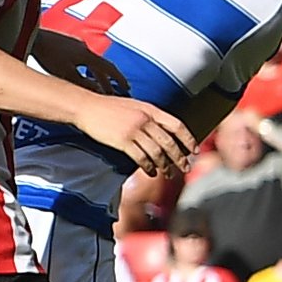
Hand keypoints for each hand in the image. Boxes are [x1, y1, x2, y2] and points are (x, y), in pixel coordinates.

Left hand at [33, 30, 129, 95]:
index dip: (119, 80)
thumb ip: (85, 84)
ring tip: (98, 82)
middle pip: (103, 65)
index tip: (127, 88)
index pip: (110, 69)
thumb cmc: (47, 53)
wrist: (32, 36)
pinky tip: (80, 71)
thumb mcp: (68, 74)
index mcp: (88, 55)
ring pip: (92, 61)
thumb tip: (98, 93)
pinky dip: (86, 67)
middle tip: (117, 87)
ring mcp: (75, 45)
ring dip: (97, 73)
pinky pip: (82, 57)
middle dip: (111, 77)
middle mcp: (85, 48)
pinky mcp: (66, 44)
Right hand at [74, 93, 195, 177]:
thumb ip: (150, 117)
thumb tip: (164, 132)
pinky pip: (141, 158)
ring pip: (157, 153)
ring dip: (165, 166)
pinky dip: (148, 167)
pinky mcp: (123, 141)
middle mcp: (145, 119)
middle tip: (185, 169)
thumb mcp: (135, 106)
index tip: (194, 151)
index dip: (188, 139)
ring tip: (168, 175)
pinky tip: (151, 173)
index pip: (177, 125)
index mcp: (151, 109)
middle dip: (180, 158)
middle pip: (169, 142)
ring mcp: (134, 130)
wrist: (86, 107)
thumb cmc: (109, 107)